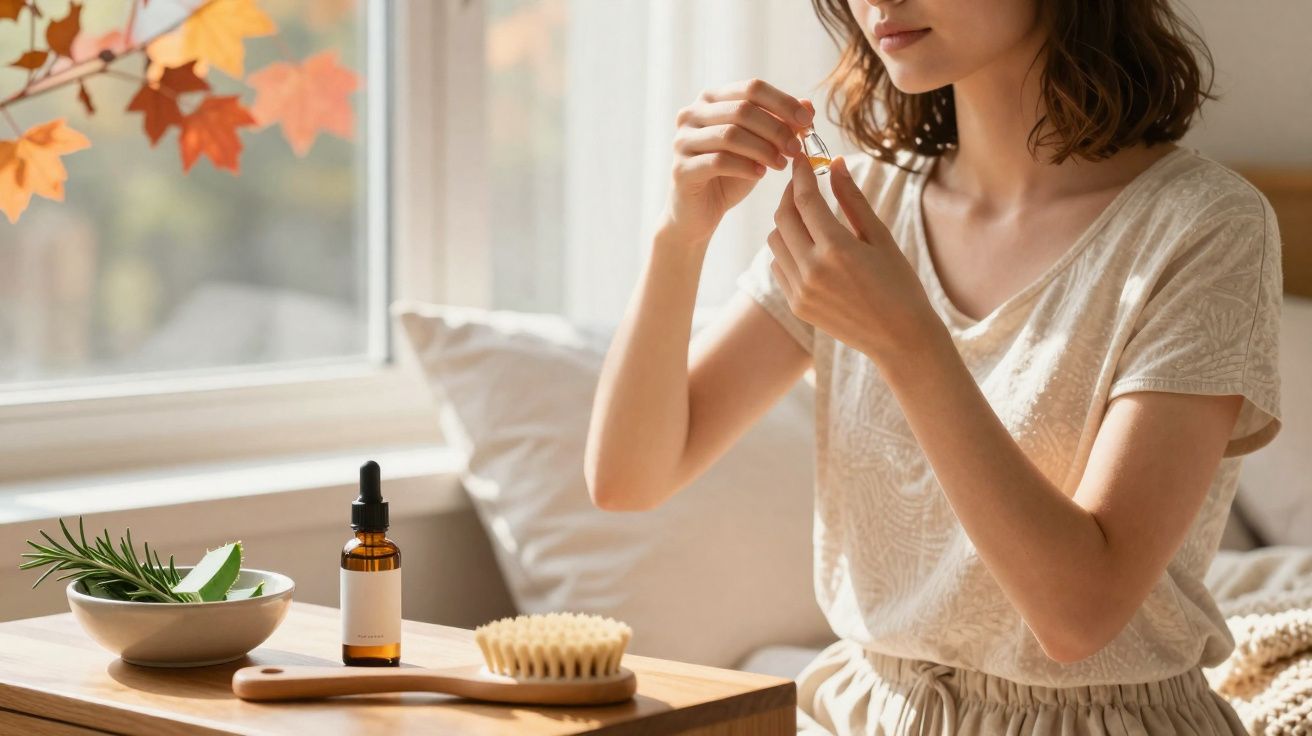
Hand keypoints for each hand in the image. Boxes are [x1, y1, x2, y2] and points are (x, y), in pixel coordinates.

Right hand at [661, 79, 812, 242]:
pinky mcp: (680, 169)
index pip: (752, 88)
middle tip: (796, 149)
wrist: (700, 212)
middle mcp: (691, 114)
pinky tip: (760, 174)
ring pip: (730, 135)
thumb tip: (809, 106)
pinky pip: (718, 161)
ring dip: (763, 149)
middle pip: (742, 110)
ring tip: (781, 164)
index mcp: (711, 100)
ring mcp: (682, 141)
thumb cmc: (731, 174)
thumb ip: (780, 124)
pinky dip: (745, 167)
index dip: (783, 102)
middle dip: (776, 129)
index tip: (807, 121)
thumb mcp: (760, 146)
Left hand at [766, 151, 943, 361]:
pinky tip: (807, 246)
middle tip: (802, 182)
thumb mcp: (879, 237)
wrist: (900, 338)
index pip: (805, 199)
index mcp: (836, 249)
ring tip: (807, 214)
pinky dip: (786, 249)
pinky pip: (779, 266)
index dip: (801, 173)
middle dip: (789, 194)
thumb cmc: (899, 283)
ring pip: (775, 241)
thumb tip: (834, 163)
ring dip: (786, 222)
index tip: (801, 156)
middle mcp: (812, 270)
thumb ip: (852, 199)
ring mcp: (800, 290)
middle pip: (783, 217)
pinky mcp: (796, 305)